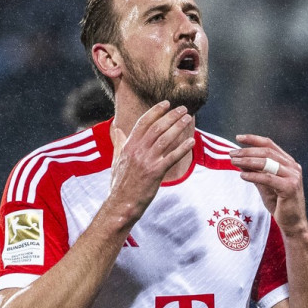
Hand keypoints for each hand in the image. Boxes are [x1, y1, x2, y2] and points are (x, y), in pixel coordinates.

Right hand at [108, 101, 195, 222]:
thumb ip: (119, 142)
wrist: (121, 203)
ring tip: (188, 119)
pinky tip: (191, 141)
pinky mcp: (155, 173)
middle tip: (183, 109)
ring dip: (178, 127)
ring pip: (165, 139)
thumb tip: (117, 129)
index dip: (156, 111)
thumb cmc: (119, 183)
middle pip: (157, 127)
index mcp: (128, 146)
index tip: (167, 103)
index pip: (143, 122)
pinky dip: (182, 148)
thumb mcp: (116, 159)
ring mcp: (146, 161)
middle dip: (171, 116)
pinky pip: (172, 157)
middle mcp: (137, 150)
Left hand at [229, 135, 307, 235]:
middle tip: (231, 153)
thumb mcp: (264, 185)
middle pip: (267, 152)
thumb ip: (255, 172)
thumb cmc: (279, 205)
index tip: (238, 138)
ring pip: (267, 162)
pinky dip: (253, 175)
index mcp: (288, 163)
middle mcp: (293, 167)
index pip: (270, 145)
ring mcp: (293, 176)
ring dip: (247, 160)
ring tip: (233, 161)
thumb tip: (239, 160)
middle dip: (247, 151)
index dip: (253, 139)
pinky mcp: (290, 187)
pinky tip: (242, 175)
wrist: (292, 224)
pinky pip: (268, 178)